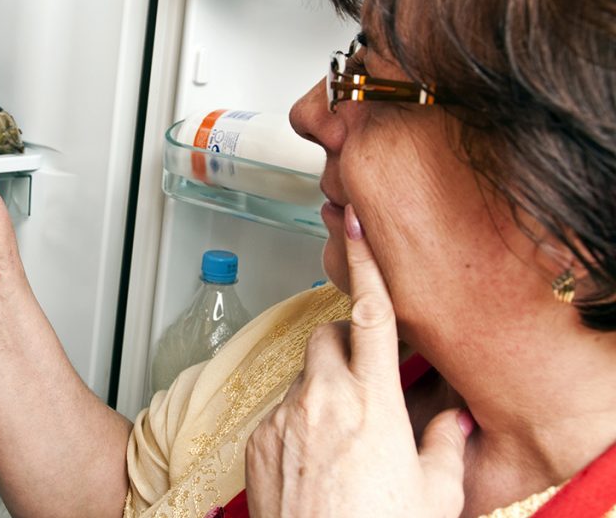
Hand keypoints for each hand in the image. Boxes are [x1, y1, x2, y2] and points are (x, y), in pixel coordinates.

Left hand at [245, 204, 474, 516]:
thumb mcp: (433, 493)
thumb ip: (444, 444)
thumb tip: (454, 420)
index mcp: (372, 401)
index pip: (371, 314)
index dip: (364, 261)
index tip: (354, 220)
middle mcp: (322, 398)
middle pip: (328, 337)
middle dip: (347, 346)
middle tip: (366, 383)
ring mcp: (284, 416)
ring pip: (303, 376)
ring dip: (322, 389)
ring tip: (342, 437)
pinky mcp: (258, 437)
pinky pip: (280, 409)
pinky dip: (298, 420)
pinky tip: (315, 458)